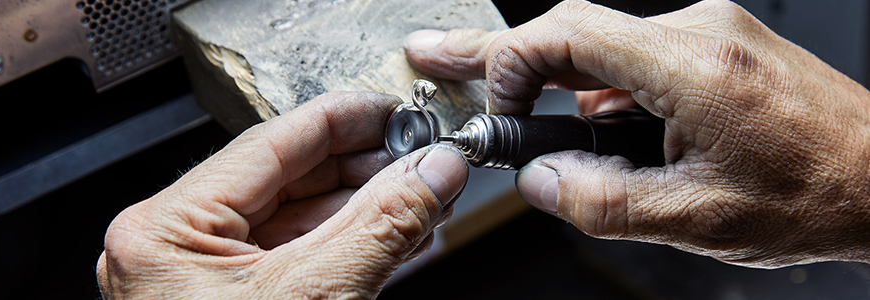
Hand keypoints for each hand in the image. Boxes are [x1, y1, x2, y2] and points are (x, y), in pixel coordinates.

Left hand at [96, 92, 468, 297]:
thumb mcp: (318, 298)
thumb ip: (381, 224)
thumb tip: (431, 173)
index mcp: (165, 231)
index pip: (270, 145)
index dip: (342, 120)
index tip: (392, 109)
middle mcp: (174, 250)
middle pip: (287, 180)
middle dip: (365, 167)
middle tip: (421, 156)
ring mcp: (203, 283)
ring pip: (299, 222)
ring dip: (367, 206)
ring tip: (422, 193)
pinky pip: (298, 261)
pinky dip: (351, 246)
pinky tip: (398, 235)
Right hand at [404, 0, 869, 266]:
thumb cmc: (817, 196)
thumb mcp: (697, 221)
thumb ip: (602, 202)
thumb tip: (541, 182)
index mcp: (692, 65)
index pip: (565, 34)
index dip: (508, 64)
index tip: (491, 105)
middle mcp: (700, 31)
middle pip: (574, 29)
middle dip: (504, 53)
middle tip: (444, 56)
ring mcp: (711, 32)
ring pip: (605, 46)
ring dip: (560, 82)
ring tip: (528, 121)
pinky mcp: (719, 45)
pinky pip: (640, 56)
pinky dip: (605, 88)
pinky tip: (601, 127)